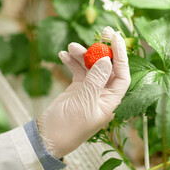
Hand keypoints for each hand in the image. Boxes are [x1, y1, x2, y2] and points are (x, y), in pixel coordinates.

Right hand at [36, 27, 129, 158]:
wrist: (47, 137)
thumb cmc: (69, 126)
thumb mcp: (85, 102)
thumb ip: (96, 80)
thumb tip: (106, 60)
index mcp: (112, 100)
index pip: (122, 74)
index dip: (121, 56)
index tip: (116, 38)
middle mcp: (104, 93)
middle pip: (108, 67)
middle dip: (103, 50)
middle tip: (101, 31)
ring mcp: (90, 89)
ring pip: (91, 66)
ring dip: (82, 55)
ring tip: (71, 47)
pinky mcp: (78, 87)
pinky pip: (78, 70)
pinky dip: (72, 62)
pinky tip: (63, 56)